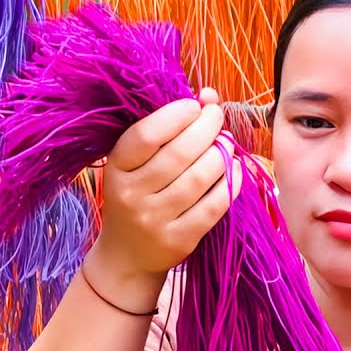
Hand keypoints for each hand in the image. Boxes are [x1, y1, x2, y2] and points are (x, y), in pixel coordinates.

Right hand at [86, 88, 241, 311]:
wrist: (127, 255)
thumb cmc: (135, 195)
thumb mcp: (135, 163)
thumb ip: (165, 128)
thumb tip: (208, 95)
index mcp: (117, 168)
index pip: (148, 134)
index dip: (178, 114)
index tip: (195, 106)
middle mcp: (131, 194)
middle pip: (181, 153)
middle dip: (208, 127)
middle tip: (217, 119)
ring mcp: (154, 220)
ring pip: (201, 176)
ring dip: (222, 153)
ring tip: (225, 144)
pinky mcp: (179, 239)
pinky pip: (215, 204)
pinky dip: (231, 181)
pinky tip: (233, 169)